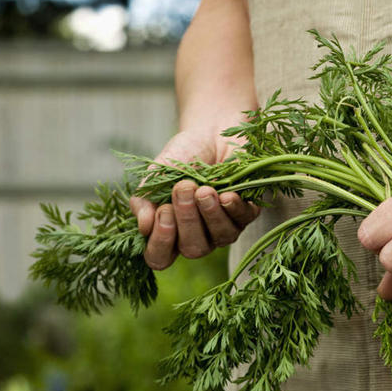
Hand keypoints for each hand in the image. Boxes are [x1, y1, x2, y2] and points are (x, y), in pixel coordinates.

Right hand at [129, 126, 259, 270]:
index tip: (163, 212)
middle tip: (184, 189)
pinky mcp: (247, 213)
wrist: (210, 132)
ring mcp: (225, 228)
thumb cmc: (181, 157)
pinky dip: (233, 207)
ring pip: (221, 238)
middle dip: (188, 220)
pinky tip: (226, 193)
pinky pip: (242, 221)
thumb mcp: (156, 175)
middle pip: (193, 249)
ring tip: (204, 189)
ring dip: (211, 214)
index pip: (160, 258)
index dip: (160, 243)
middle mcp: (199, 237)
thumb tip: (144, 226)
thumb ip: (145, 200)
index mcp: (171, 232)